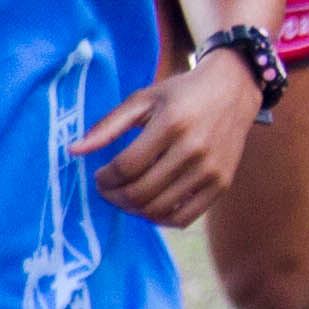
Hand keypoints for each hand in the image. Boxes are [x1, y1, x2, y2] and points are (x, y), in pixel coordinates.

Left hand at [74, 52, 258, 227]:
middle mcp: (194, 149)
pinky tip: (151, 205)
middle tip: (108, 191)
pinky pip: (184, 217)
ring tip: (127, 197)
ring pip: (160, 209)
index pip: (127, 166)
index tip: (99, 176)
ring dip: (134, 210)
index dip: (105, 178)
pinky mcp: (222, 184)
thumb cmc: (182, 93)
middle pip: (141, 192)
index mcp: (171, 123)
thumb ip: (109, 125)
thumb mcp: (144, 98)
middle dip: (115, 197)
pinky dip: (161, 219)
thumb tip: (75, 151)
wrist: (234, 90)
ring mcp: (210, 170)